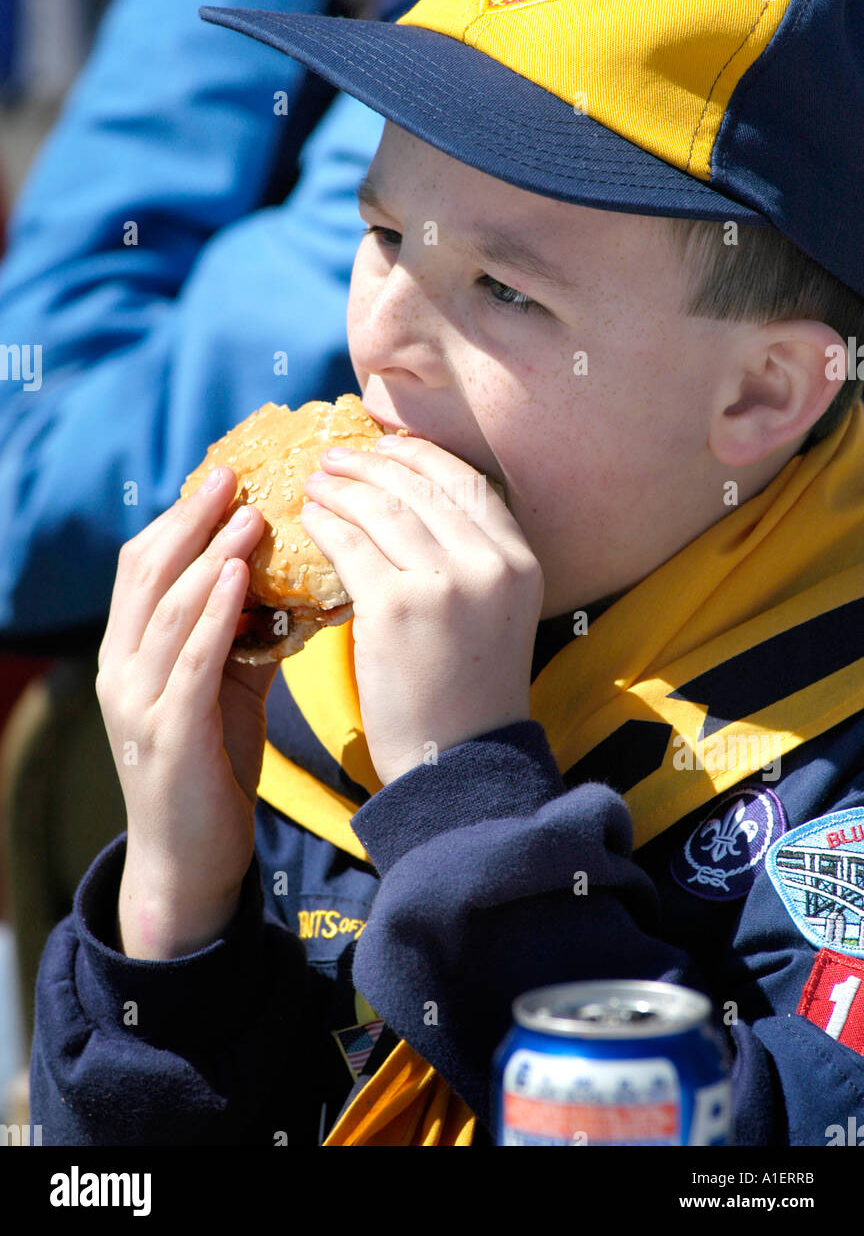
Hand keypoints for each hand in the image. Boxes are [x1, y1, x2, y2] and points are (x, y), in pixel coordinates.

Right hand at [96, 468, 277, 957]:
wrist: (187, 859)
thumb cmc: (209, 765)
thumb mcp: (224, 688)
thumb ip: (241, 636)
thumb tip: (290, 581)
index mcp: (130, 651)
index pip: (143, 565)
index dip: (179, 517)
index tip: (223, 475)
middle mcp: (122, 668)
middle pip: (149, 573)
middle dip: (190, 519)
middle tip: (232, 474)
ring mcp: (139, 701)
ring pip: (168, 609)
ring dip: (208, 555)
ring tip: (247, 514)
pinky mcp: (168, 734)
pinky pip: (189, 661)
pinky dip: (214, 614)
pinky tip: (239, 578)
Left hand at [300, 434, 543, 783]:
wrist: (457, 765)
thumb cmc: (467, 692)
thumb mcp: (496, 613)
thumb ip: (469, 558)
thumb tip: (411, 500)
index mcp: (521, 561)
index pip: (466, 481)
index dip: (420, 456)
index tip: (385, 447)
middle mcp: (489, 564)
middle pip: (420, 486)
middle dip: (371, 464)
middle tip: (335, 457)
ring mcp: (444, 584)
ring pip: (380, 510)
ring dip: (340, 488)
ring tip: (314, 482)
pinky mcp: (395, 609)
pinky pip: (349, 546)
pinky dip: (324, 525)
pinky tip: (309, 519)